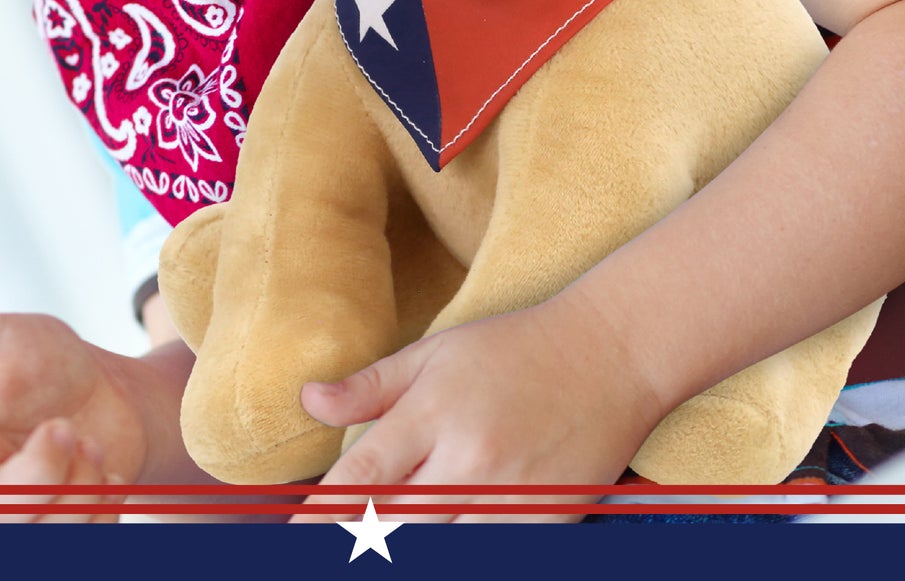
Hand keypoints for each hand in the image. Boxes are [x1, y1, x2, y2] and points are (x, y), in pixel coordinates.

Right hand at [0, 312, 187, 521]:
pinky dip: (104, 498)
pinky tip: (101, 468)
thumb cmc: (41, 365)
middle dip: (40, 471)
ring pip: (43, 532)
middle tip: (61, 426)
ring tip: (84, 443)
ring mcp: (12, 522)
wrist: (110, 392)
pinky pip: (85, 537)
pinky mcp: (57, 535)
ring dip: (79, 481)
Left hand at [289, 288, 662, 523]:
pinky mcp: (548, 525)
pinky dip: (468, 549)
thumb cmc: (513, 350)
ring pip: (442, 550)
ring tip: (391, 538)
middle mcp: (470, 459)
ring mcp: (512, 498)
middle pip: (396, 528)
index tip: (295, 533)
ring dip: (413, 547)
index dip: (322, 513)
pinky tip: (450, 534)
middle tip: (336, 543)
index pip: (363, 479)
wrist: (609, 355)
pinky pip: (494, 553)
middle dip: (362, 540)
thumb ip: (370, 385)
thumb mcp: (435, 353)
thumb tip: (308, 400)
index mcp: (435, 411)